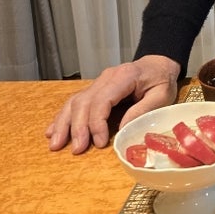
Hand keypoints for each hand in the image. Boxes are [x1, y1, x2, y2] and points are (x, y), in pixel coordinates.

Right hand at [46, 55, 180, 152]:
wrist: (158, 63)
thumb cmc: (162, 80)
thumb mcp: (162, 95)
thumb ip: (142, 110)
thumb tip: (121, 129)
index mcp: (123, 77)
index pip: (102, 100)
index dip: (97, 123)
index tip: (100, 142)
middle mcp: (105, 78)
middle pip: (83, 102)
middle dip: (77, 127)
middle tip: (77, 150)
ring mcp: (97, 82)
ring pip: (74, 102)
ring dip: (63, 124)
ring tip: (56, 144)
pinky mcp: (94, 89)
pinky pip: (74, 102)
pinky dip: (62, 117)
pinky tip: (52, 130)